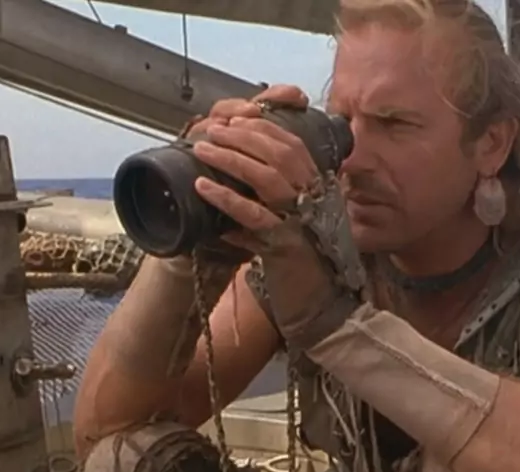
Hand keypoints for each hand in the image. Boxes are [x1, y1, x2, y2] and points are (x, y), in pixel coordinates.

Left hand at [189, 85, 321, 246]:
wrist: (316, 303)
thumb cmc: (301, 258)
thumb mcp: (295, 217)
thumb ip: (278, 193)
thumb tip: (243, 164)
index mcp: (317, 187)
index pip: (294, 145)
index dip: (264, 128)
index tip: (235, 120)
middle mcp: (314, 199)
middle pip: (281, 154)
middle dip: (244, 136)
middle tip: (213, 130)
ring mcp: (301, 221)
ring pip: (268, 178)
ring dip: (231, 160)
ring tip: (202, 150)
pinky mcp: (285, 245)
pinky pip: (254, 217)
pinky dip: (227, 199)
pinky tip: (203, 188)